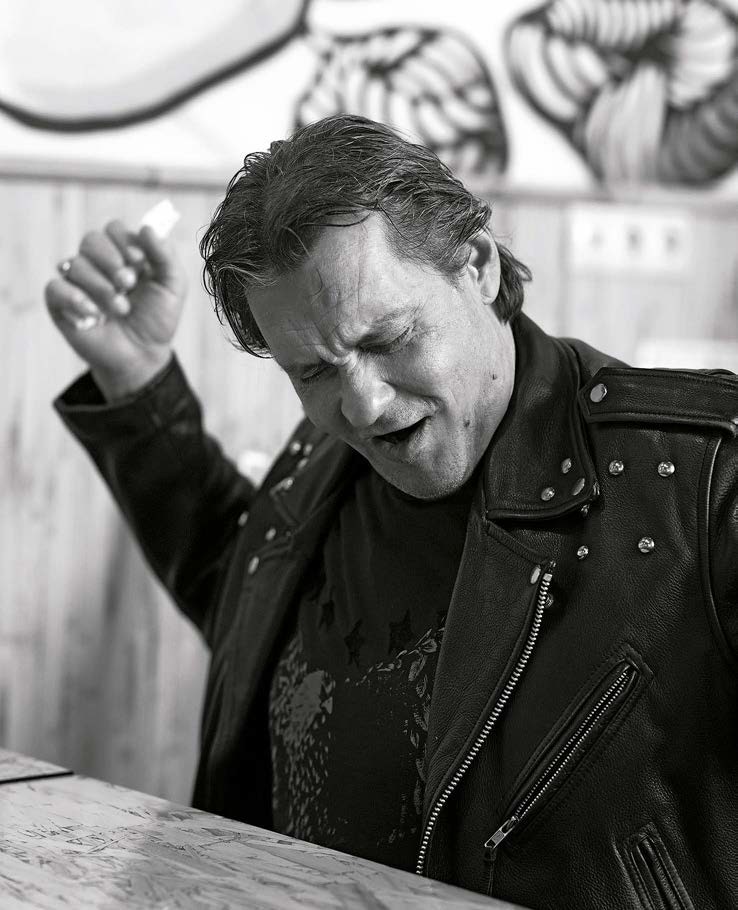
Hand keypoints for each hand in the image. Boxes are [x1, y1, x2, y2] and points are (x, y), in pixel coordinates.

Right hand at [45, 220, 186, 398]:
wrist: (143, 355)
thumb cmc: (156, 320)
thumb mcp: (172, 287)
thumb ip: (165, 256)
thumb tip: (147, 228)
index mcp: (123, 255)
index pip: (114, 229)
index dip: (124, 241)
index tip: (140, 262)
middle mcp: (98, 264)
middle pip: (91, 240)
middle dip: (111, 259)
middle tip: (128, 283)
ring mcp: (78, 283)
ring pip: (75, 264)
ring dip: (102, 287)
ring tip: (121, 309)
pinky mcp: (60, 303)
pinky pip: (55, 287)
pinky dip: (74, 298)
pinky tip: (93, 313)